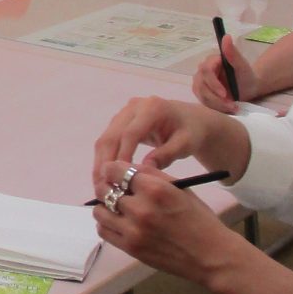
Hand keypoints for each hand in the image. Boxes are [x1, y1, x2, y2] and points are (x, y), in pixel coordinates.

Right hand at [92, 97, 227, 185]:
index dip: (123, 155)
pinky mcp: (120, 121)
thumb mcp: (186, 144)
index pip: (130, 133)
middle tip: (102, 186)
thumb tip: (143, 168)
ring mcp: (125, 113)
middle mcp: (133, 107)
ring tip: (100, 185)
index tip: (119, 178)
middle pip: (112, 135)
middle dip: (105, 162)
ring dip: (101, 162)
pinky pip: (108, 140)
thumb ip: (167, 155)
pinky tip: (105, 176)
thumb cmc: (192, 132)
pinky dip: (104, 158)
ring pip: (105, 138)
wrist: (191, 120)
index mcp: (152, 108)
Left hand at [93, 160, 244, 284]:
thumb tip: (127, 167)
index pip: (116, 171)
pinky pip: (104, 232)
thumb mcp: (181, 189)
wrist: (211, 256)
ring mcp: (133, 231)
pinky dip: (107, 224)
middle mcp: (140, 209)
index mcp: (155, 190)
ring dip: (105, 206)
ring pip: (100, 212)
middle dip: (107, 186)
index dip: (112, 169)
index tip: (113, 172)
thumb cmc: (199, 220)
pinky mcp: (131, 248)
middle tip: (113, 188)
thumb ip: (152, 176)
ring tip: (117, 206)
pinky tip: (118, 222)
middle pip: (104, 190)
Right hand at [191, 34, 257, 113]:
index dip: (214, 84)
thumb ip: (233, 53)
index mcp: (211, 61)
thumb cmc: (246, 75)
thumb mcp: (242, 65)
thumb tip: (226, 36)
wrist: (248, 87)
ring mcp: (200, 83)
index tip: (225, 94)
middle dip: (215, 98)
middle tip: (231, 105)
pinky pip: (203, 102)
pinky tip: (227, 109)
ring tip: (232, 108)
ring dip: (216, 104)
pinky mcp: (201, 93)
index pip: (205, 71)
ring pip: (201, 95)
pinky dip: (215, 107)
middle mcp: (202, 71)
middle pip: (201, 85)